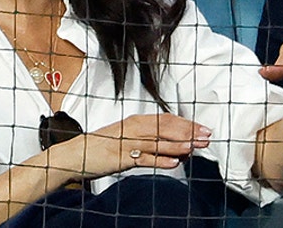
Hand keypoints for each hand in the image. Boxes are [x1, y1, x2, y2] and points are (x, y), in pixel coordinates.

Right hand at [50, 114, 210, 180]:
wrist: (75, 154)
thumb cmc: (101, 147)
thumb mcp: (127, 138)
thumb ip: (149, 141)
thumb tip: (176, 148)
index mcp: (135, 122)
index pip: (166, 120)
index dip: (186, 124)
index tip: (203, 128)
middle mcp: (133, 129)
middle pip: (165, 128)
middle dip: (188, 132)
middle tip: (206, 136)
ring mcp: (127, 143)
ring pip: (158, 142)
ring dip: (179, 145)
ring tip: (196, 147)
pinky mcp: (121, 157)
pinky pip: (144, 159)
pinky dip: (160, 160)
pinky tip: (174, 162)